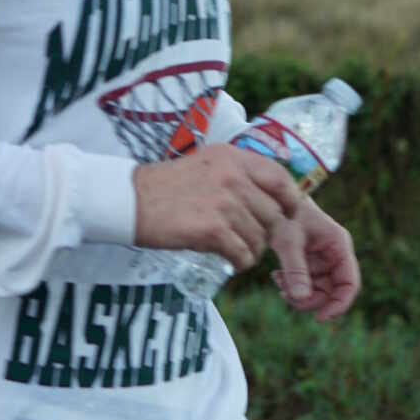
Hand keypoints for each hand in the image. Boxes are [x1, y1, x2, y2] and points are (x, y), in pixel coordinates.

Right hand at [133, 145, 302, 271]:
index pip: (280, 178)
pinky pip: (243, 254)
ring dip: (252, 249)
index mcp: (233, 157)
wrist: (129, 200)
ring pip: (260, 237)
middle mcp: (233, 177)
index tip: (287, 213)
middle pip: (274, 213)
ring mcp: (224, 203)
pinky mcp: (212, 230)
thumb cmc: (166, 185)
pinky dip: (240, 262)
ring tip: (236, 249)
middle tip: (252, 238)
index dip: (290, 200)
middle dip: (268, 231)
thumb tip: (271, 194)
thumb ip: (238, 172)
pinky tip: (230, 260)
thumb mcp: (206, 163)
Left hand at [268, 203, 360, 320]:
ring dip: (298, 292)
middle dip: (310, 298)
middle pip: (332, 290)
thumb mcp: (288, 240)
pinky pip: (306, 282)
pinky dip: (292, 285)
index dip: (339, 304)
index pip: (350, 283)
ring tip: (278, 281)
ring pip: (318, 289)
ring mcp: (322, 258)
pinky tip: (277, 277)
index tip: (321, 318)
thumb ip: (295, 269)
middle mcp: (334, 254)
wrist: (273, 198)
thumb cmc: (284, 213)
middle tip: (286, 295)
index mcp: (339, 245)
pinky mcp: (310, 261)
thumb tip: (300, 299)